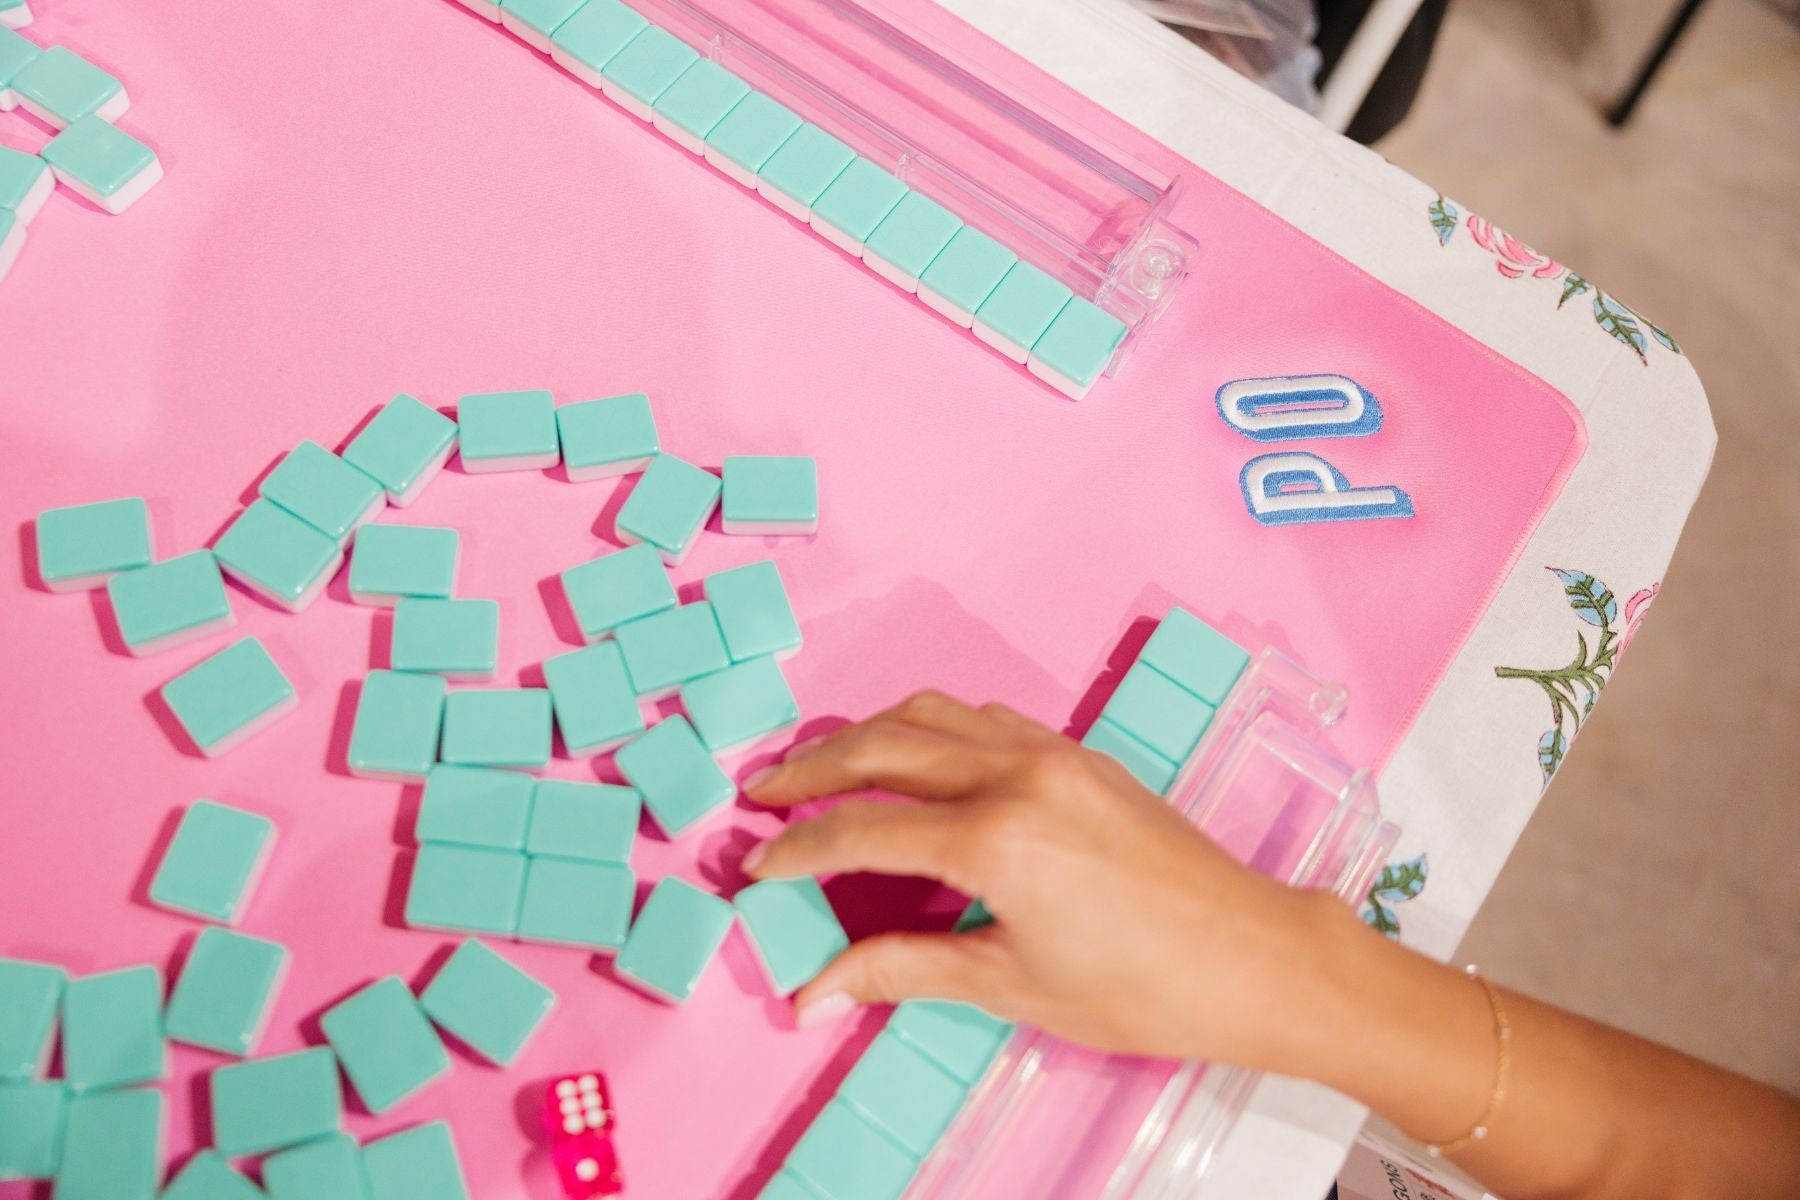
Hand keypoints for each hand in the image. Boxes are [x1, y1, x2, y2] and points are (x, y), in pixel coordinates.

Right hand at [742, 690, 1354, 1071]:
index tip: (754, 866)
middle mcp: (1017, 775)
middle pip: (883, 748)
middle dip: (811, 770)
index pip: (861, 830)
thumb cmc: (1143, 988)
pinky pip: (983, 718)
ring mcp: (1054, 755)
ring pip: (932, 715)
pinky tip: (914, 758)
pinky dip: (930, 727)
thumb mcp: (1010, 986)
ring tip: (822, 768)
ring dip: (867, 735)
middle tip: (761, 792)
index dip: (797, 850)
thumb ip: (902, 970)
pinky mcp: (1080, 755)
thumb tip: (815, 994)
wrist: (1254, 957)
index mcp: (995, 839)